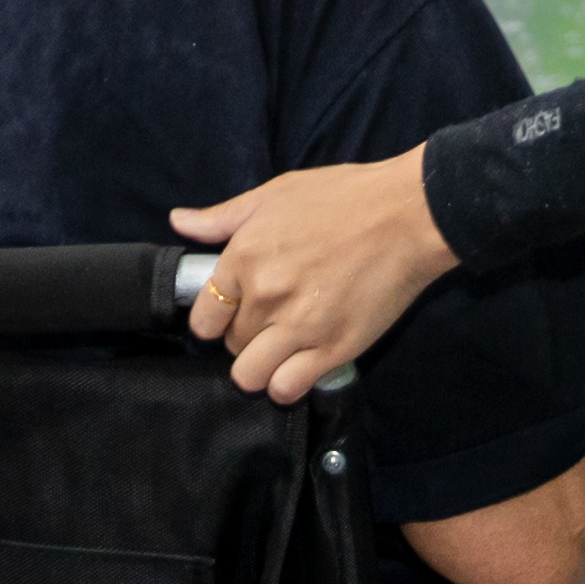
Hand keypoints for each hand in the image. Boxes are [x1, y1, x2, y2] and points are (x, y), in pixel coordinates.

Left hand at [172, 150, 455, 401]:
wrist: (406, 216)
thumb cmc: (342, 197)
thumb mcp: (275, 194)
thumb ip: (222, 217)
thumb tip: (178, 221)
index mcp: (243, 258)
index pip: (204, 317)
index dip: (215, 319)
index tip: (233, 312)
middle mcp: (264, 298)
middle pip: (230, 346)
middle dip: (246, 337)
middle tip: (271, 321)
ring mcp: (298, 328)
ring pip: (250, 376)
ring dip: (261, 367)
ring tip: (282, 349)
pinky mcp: (333, 350)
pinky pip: (287, 389)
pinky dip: (288, 383)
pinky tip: (301, 364)